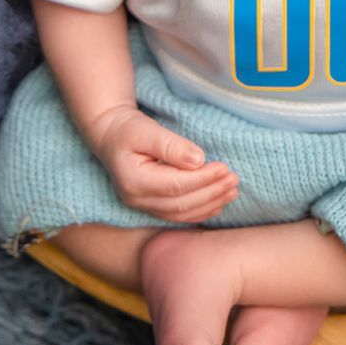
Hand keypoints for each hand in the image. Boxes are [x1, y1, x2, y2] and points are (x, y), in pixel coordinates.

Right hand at [86, 104, 237, 223]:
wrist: (111, 136)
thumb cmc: (127, 129)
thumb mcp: (145, 129)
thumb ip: (170, 145)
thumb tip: (199, 159)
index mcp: (133, 181)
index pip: (175, 185)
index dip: (202, 179)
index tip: (224, 168)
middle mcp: (137, 199)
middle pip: (181, 203)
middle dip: (211, 192)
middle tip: (234, 179)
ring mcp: (144, 206)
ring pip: (182, 213)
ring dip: (210, 203)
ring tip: (232, 191)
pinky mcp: (153, 206)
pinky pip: (180, 215)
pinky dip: (201, 211)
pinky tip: (219, 203)